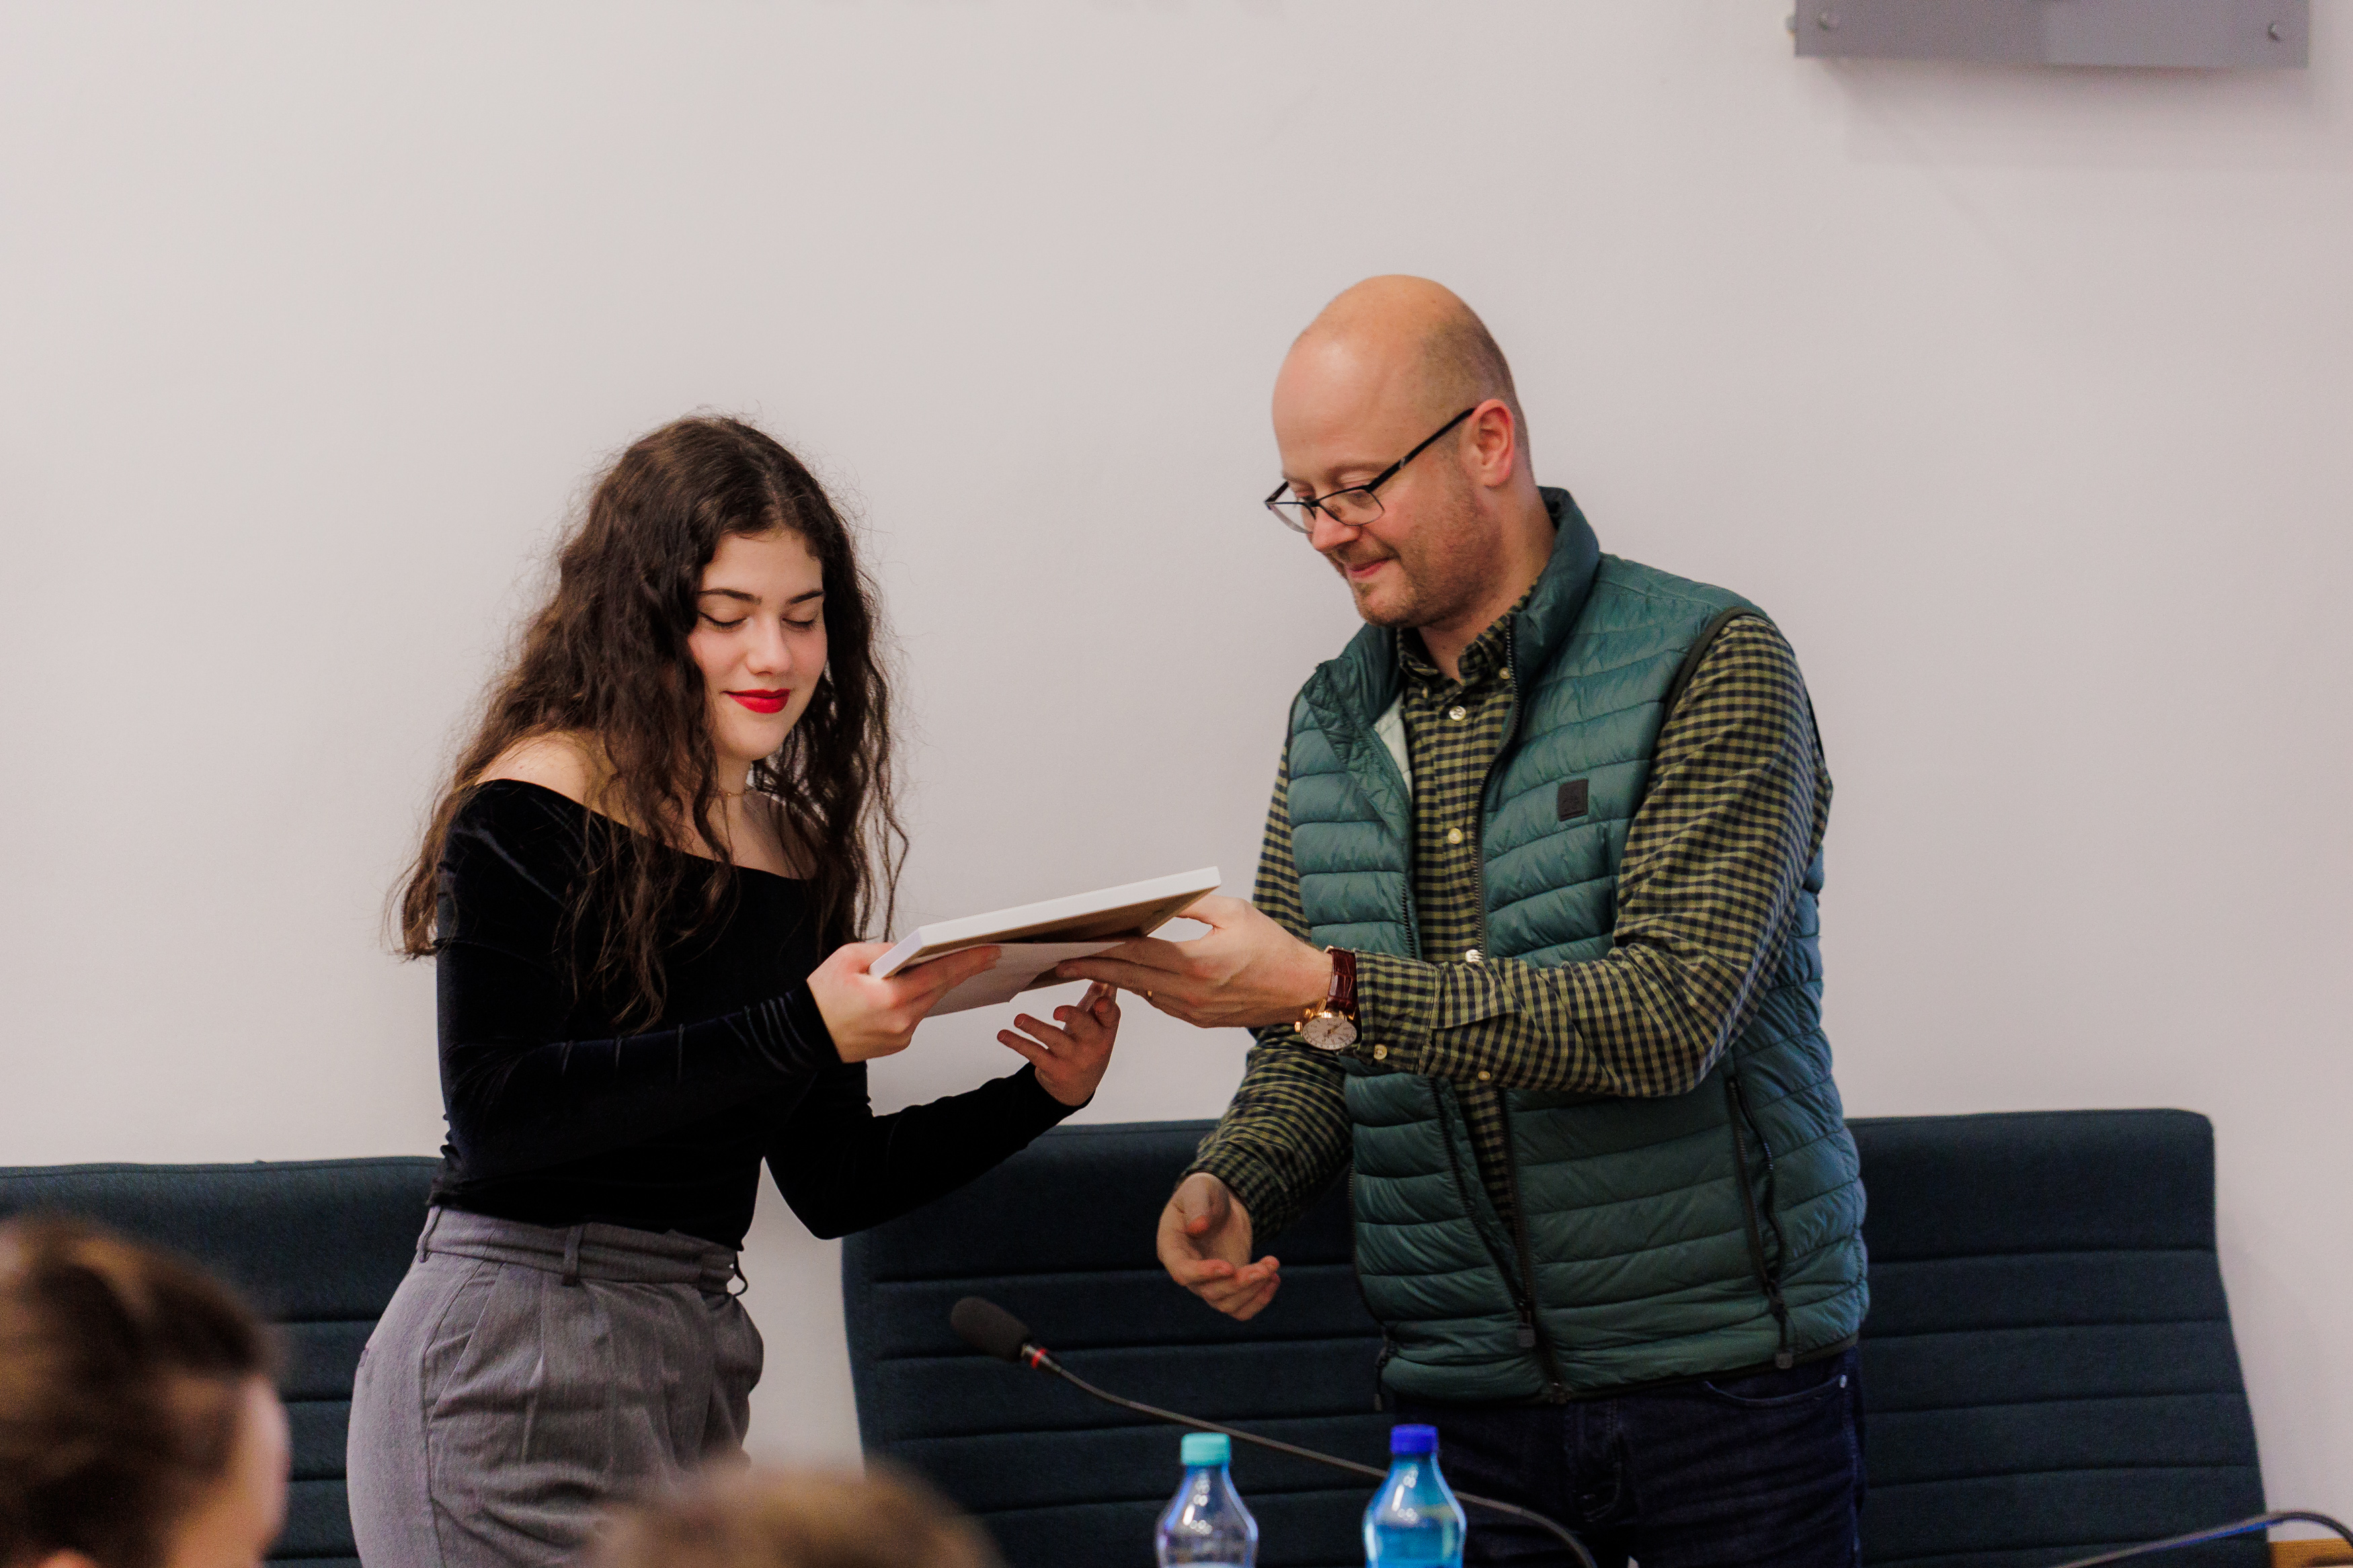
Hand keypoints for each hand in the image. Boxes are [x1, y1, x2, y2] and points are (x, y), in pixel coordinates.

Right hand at [808, 943, 1001, 1063]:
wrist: (803, 1036)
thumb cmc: (821, 997)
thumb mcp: (848, 958)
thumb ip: (885, 951)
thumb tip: (910, 950)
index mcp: (890, 998)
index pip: (939, 974)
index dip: (968, 961)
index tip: (989, 951)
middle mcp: (900, 1022)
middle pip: (939, 989)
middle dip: (962, 970)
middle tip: (985, 954)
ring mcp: (900, 1036)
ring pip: (928, 1003)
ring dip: (935, 984)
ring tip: (949, 964)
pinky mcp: (897, 1044)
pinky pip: (915, 1016)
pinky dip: (916, 1000)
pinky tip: (913, 988)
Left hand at [996, 981, 1118, 1106]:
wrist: (1078, 1087)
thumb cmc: (1088, 1045)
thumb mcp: (1099, 1026)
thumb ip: (1101, 998)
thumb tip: (1105, 971)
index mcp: (1106, 1030)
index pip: (1110, 1016)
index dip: (1107, 1008)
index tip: (1099, 1000)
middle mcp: (1092, 1046)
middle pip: (1085, 1029)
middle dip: (1073, 1018)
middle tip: (1057, 1011)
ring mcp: (1073, 1059)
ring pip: (1054, 1040)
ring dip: (1035, 1028)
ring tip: (1018, 1019)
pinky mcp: (1054, 1069)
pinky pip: (1034, 1054)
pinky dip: (1017, 1043)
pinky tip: (1002, 1035)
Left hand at [1055, 895, 1329, 1029]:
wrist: (1301, 989)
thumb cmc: (1272, 947)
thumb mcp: (1234, 912)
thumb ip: (1192, 907)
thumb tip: (1160, 904)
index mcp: (1197, 962)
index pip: (1135, 954)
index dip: (1100, 950)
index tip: (1074, 948)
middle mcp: (1190, 992)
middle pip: (1129, 980)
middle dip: (1093, 971)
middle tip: (1062, 964)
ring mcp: (1193, 1011)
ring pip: (1142, 993)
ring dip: (1116, 982)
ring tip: (1091, 968)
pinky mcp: (1199, 1020)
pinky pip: (1161, 1003)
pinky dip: (1144, 989)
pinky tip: (1131, 978)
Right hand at [1157, 1172, 1279, 1319]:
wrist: (1221, 1203)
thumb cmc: (1203, 1193)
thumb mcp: (1199, 1189)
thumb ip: (1197, 1205)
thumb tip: (1197, 1227)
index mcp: (1172, 1248)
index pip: (1182, 1272)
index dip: (1203, 1274)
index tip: (1228, 1267)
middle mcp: (1188, 1271)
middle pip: (1210, 1293)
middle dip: (1240, 1283)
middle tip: (1267, 1265)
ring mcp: (1208, 1282)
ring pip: (1227, 1304)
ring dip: (1253, 1291)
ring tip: (1272, 1267)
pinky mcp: (1228, 1286)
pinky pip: (1240, 1308)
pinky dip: (1259, 1300)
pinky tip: (1274, 1279)